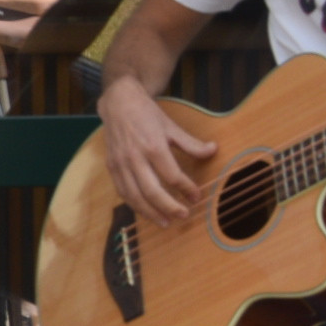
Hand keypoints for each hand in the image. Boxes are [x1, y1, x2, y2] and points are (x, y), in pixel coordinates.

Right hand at [97, 76, 215, 227]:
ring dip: (150, 212)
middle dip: (168, 207)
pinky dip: (134, 205)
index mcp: (153, 146)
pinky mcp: (112, 168)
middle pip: (152, 191)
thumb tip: (213, 151)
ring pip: (135, 196)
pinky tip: (146, 212)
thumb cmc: (147, 114)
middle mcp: (135, 158)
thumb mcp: (172, 126)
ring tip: (165, 222)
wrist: (118, 103)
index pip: (172, 175)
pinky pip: (123, 192)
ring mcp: (121, 164)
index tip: (196, 197)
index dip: (186, 189)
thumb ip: (191, 143)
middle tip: (183, 216)